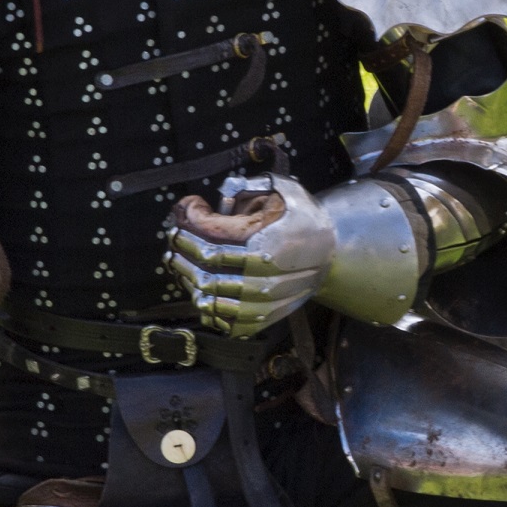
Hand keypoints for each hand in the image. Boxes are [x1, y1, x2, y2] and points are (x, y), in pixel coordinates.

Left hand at [165, 172, 336, 336]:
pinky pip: (223, 320)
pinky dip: (206, 306)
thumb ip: (252, 185)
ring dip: (188, 280)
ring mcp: (262, 303)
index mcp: (266, 244)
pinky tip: (199, 288)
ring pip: (210, 298)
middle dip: (182, 254)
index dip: (189, 228)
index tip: (183, 217)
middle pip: (206, 272)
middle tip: (173, 241)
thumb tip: (220, 196)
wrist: (332, 253)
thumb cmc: (303, 218)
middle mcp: (264, 278)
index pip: (212, 241)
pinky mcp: (262, 319)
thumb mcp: (287, 190)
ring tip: (180, 262)